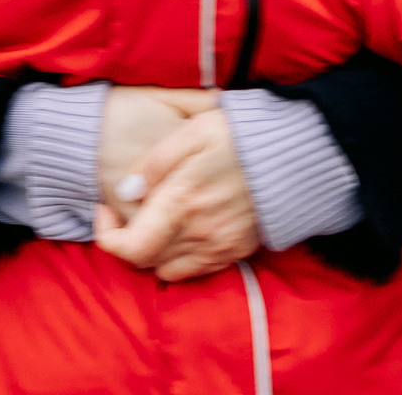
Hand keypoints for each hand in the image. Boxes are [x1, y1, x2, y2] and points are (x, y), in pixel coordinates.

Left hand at [93, 107, 259, 281]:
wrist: (297, 153)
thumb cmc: (239, 135)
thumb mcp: (192, 131)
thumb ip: (153, 164)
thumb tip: (126, 193)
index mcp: (182, 203)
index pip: (130, 249)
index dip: (107, 237)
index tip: (104, 210)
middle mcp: (199, 233)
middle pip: (146, 261)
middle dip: (127, 240)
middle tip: (126, 211)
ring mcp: (220, 246)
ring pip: (169, 269)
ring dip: (155, 251)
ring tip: (157, 219)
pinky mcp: (237, 251)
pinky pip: (197, 269)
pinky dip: (182, 255)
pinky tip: (184, 227)